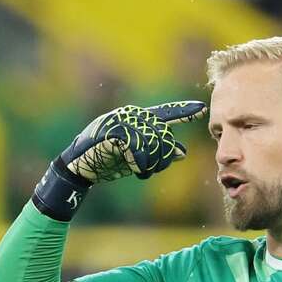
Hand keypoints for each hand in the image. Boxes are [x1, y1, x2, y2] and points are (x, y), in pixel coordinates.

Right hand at [61, 101, 207, 182]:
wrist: (79, 165)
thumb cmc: (107, 160)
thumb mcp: (136, 156)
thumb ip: (157, 151)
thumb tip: (182, 153)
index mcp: (138, 118)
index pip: (166, 113)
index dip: (184, 112)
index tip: (202, 110)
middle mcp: (132, 117)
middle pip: (164, 136)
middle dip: (163, 158)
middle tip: (151, 169)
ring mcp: (123, 123)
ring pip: (155, 144)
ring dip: (152, 165)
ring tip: (143, 172)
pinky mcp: (115, 134)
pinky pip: (140, 151)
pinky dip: (141, 166)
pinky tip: (136, 171)